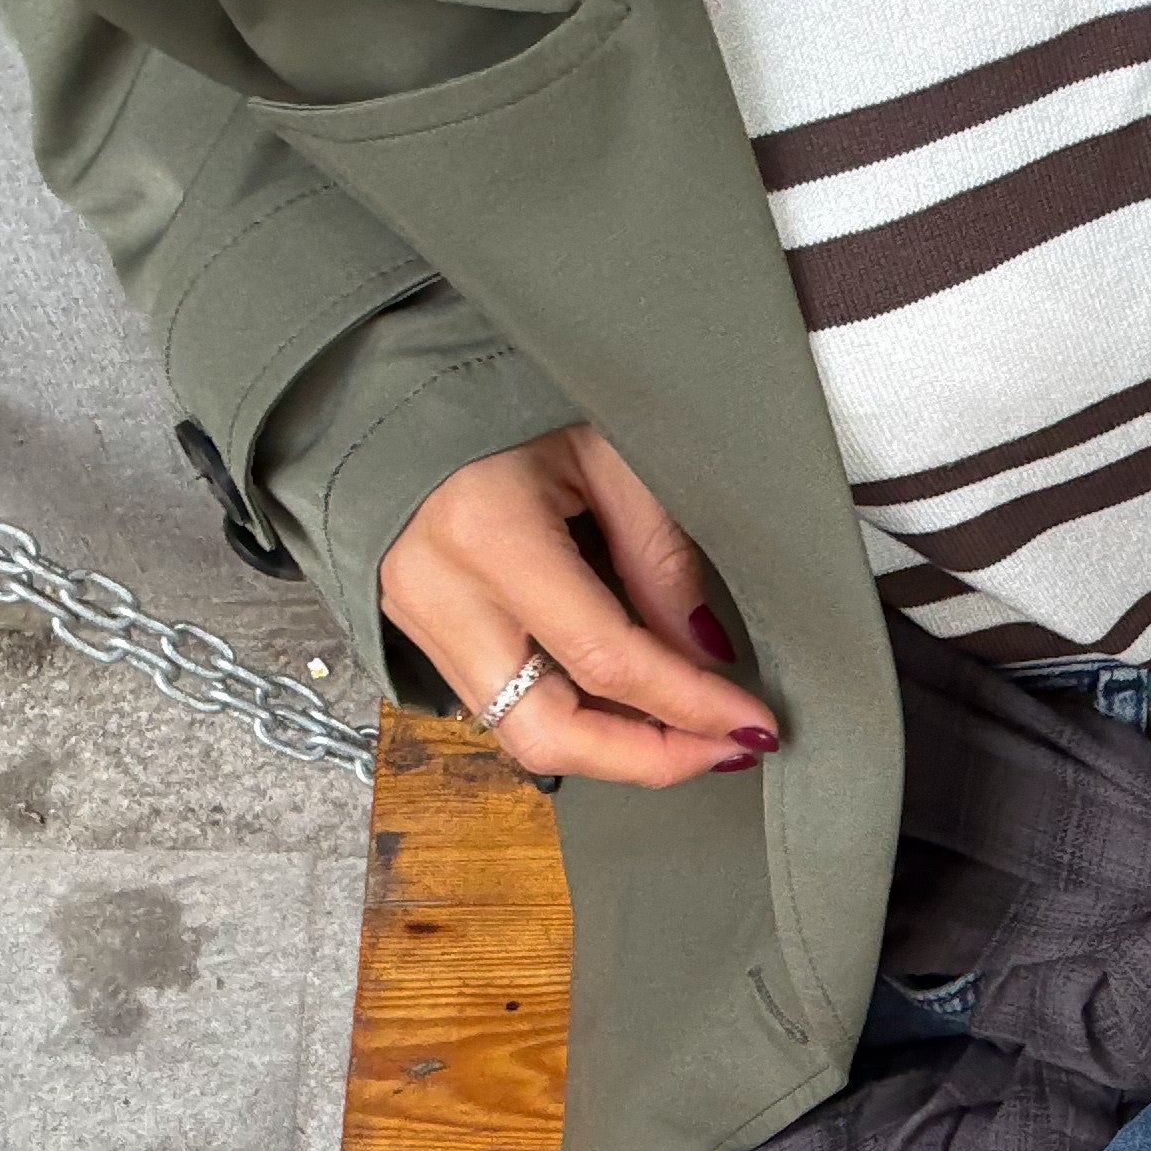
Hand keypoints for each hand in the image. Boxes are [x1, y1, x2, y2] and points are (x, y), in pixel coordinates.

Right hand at [379, 424, 779, 785]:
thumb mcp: (606, 455)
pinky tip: (627, 705)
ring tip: (685, 732)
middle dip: (647, 759)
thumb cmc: (509, 402)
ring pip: (520, 734)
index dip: (689, 704)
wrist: (400, 391)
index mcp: (488, 532)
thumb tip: (706, 656)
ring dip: (613, 747)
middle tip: (720, 749)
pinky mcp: (415, 633)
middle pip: (547, 732)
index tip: (750, 722)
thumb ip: (658, 558)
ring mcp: (416, 620)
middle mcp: (440, 593)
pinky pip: (500, 707)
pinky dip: (573, 716)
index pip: (606, 659)